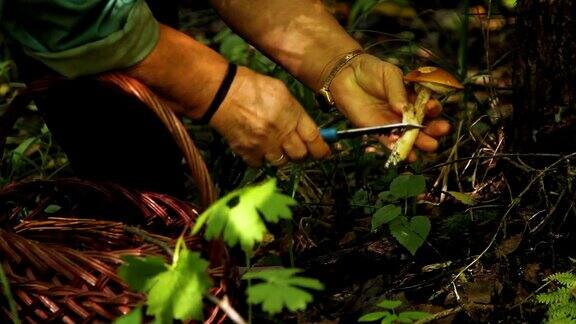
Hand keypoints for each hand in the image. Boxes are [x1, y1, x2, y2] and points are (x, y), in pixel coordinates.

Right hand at [209, 67, 329, 166]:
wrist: (222, 93)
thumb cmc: (253, 88)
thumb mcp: (282, 93)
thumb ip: (296, 113)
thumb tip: (309, 131)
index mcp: (292, 114)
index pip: (315, 139)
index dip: (322, 149)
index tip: (323, 152)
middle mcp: (281, 132)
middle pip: (300, 155)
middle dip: (301, 153)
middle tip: (296, 147)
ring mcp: (264, 144)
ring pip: (281, 162)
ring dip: (280, 155)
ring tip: (274, 144)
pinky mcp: (248, 152)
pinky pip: (261, 164)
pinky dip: (261, 158)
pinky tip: (257, 146)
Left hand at [329, 54, 450, 161]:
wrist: (347, 75)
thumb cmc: (371, 71)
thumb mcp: (389, 74)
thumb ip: (397, 91)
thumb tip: (404, 108)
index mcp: (412, 97)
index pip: (428, 105)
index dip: (433, 108)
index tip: (433, 108)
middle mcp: (405, 112)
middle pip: (422, 124)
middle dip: (433, 129)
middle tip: (441, 130)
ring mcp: (391, 123)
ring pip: (408, 136)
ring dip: (419, 143)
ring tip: (429, 146)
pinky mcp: (377, 130)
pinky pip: (388, 141)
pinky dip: (396, 147)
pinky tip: (405, 152)